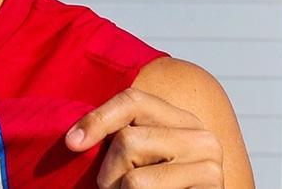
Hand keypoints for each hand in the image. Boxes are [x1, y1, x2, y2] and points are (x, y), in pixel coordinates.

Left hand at [65, 87, 223, 188]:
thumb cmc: (154, 187)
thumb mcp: (138, 159)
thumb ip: (120, 139)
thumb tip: (75, 139)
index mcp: (181, 120)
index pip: (133, 100)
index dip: (98, 119)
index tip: (72, 143)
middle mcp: (201, 137)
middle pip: (127, 140)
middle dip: (109, 172)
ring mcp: (209, 165)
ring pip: (134, 178)